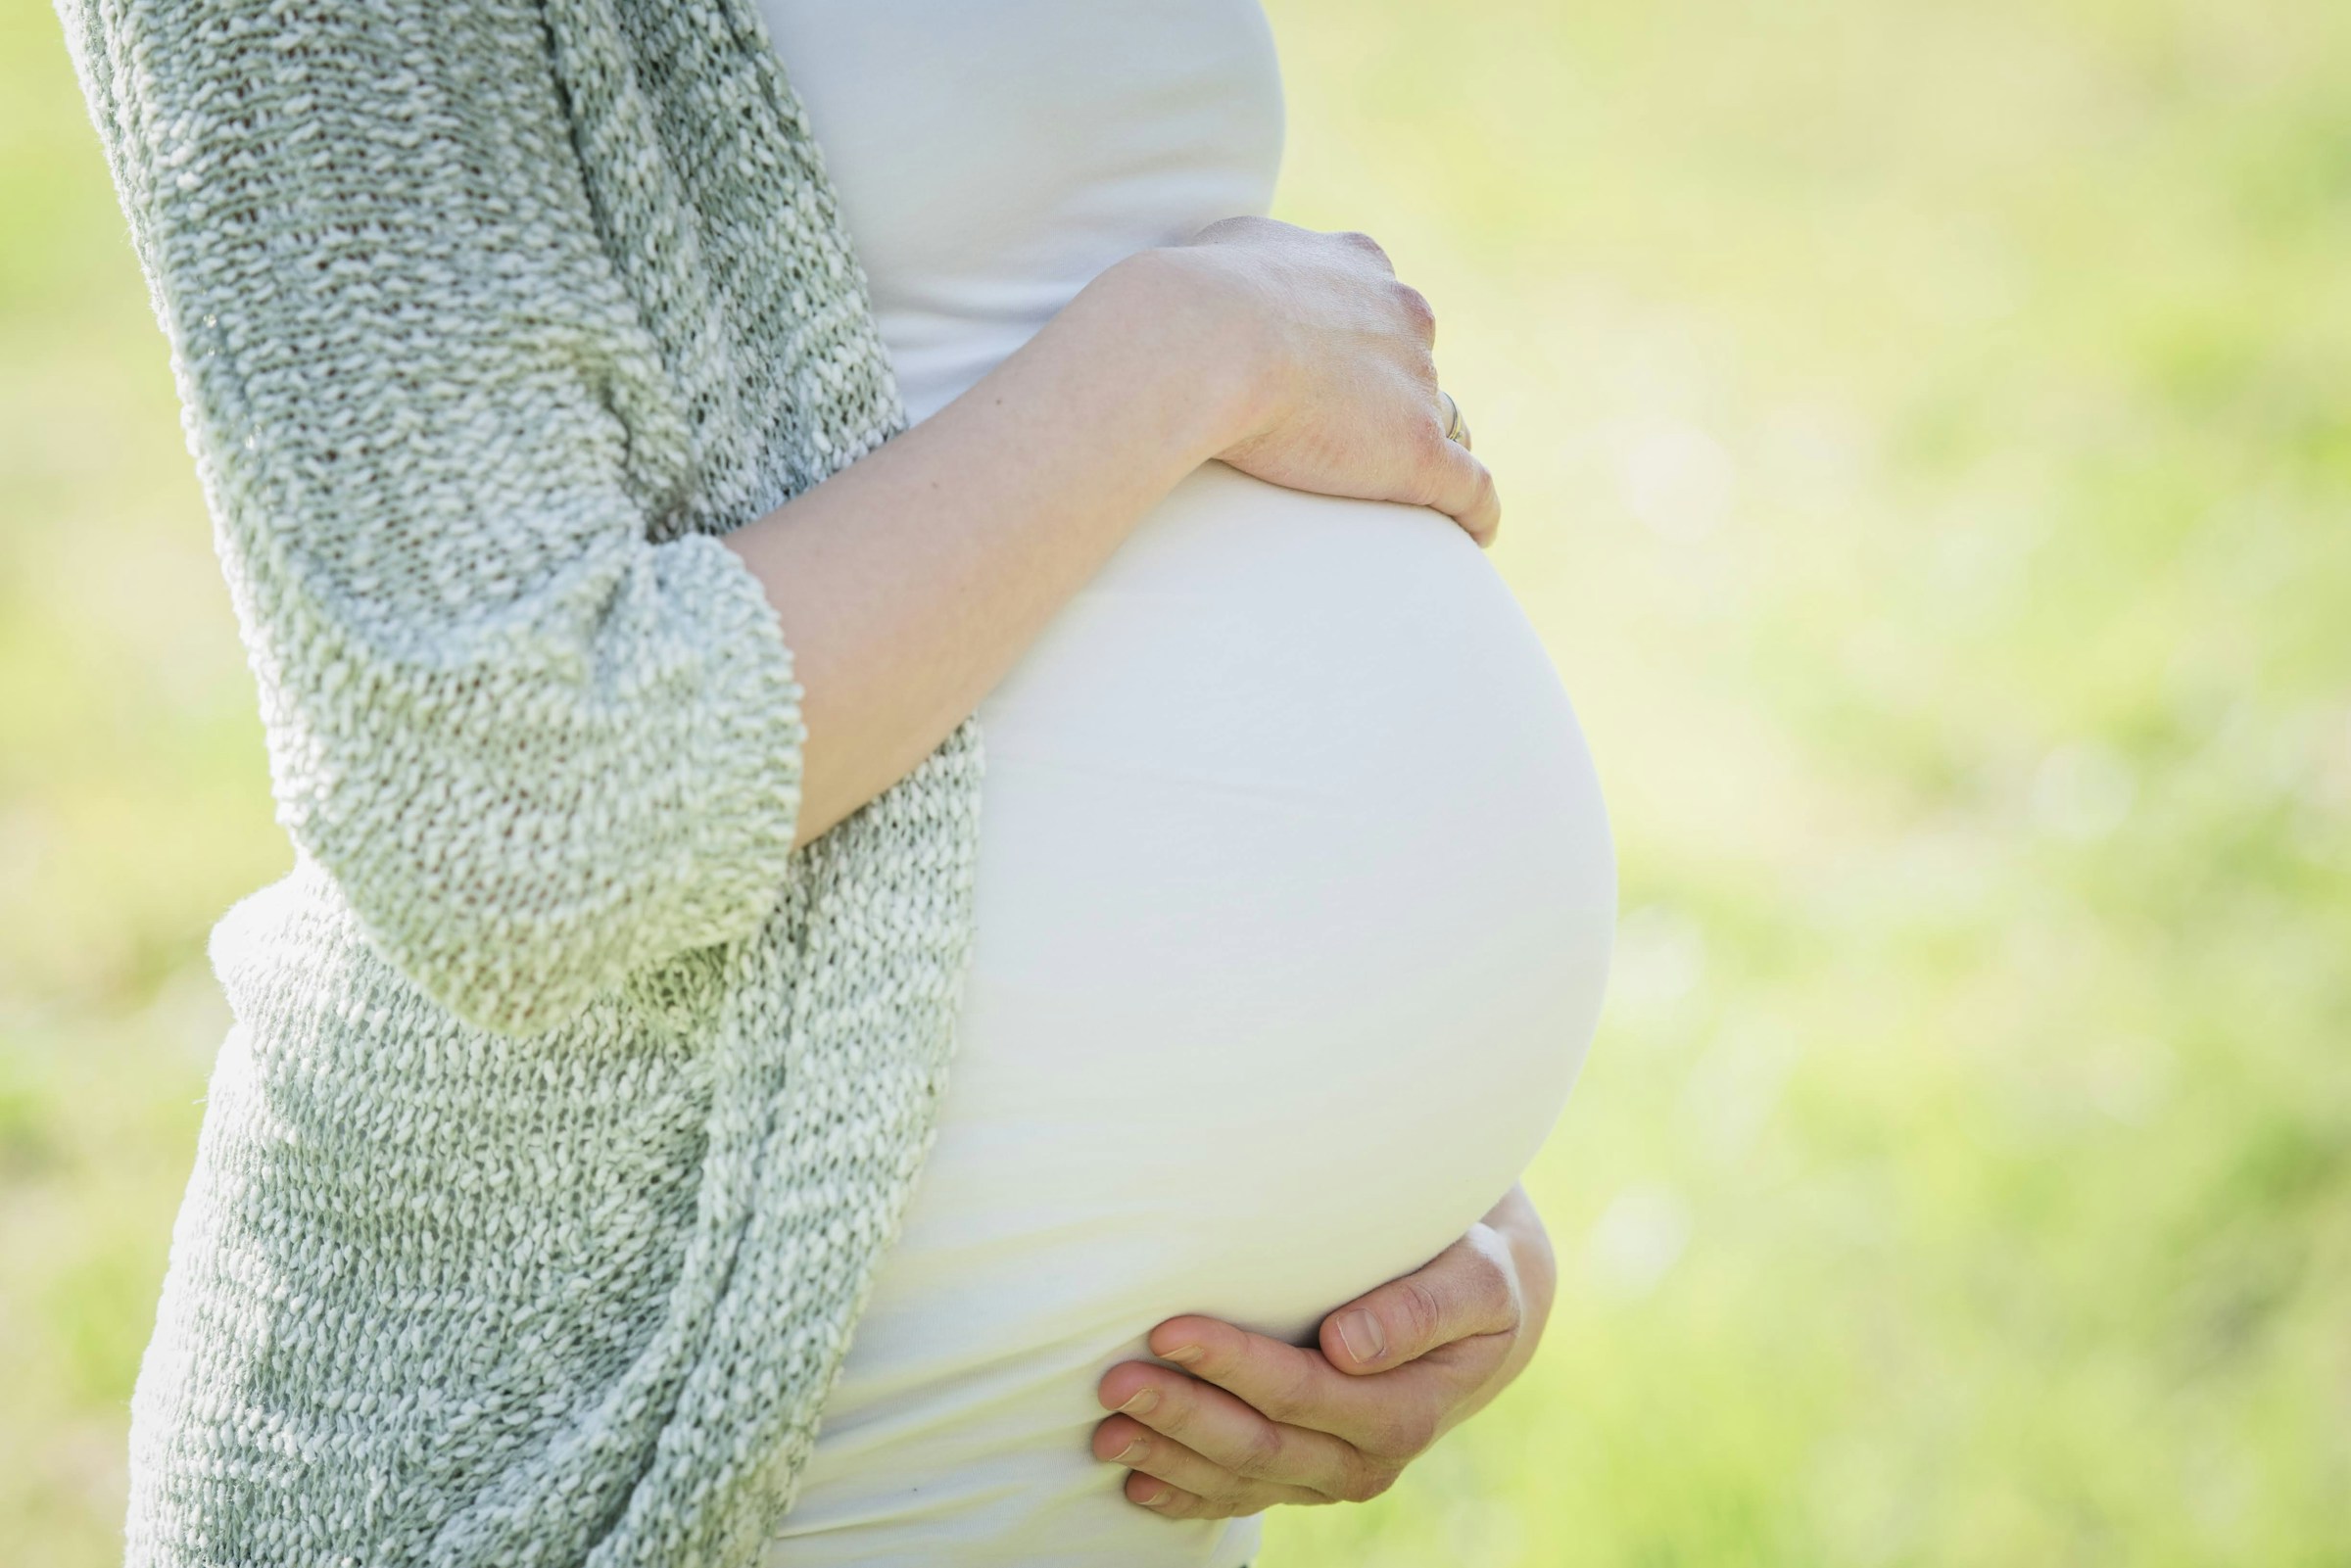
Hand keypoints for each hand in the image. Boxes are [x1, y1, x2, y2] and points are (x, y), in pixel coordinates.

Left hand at [1091, 1184, 1556, 1519]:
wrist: (1477, 1312)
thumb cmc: (1467, 1274)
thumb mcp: (1473, 1282)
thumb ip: (1420, 1308)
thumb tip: (1349, 1343)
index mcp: (1404, 1412)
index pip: (1305, 1394)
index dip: (1235, 1366)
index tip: (1171, 1330)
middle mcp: (1364, 1459)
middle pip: (1260, 1445)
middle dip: (1183, 1416)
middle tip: (1114, 1381)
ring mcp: (1327, 1475)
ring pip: (1239, 1477)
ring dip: (1169, 1457)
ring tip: (1105, 1431)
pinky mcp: (1300, 1476)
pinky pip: (1238, 1496)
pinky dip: (1185, 1493)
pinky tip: (1136, 1482)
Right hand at [1145, 215, 1502, 546]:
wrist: (1209, 341)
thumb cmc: (1200, 296)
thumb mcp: (1232, 245)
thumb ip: (1261, 256)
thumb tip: (1247, 278)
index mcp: (1361, 266)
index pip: (1383, 306)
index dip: (1365, 341)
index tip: (1340, 371)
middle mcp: (1404, 317)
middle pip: (1414, 363)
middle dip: (1392, 394)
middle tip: (1344, 434)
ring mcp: (1417, 385)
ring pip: (1442, 421)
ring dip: (1421, 448)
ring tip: (1399, 492)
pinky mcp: (1419, 451)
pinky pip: (1470, 487)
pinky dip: (1475, 511)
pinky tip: (1475, 535)